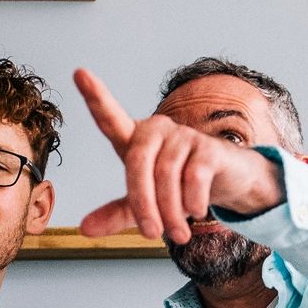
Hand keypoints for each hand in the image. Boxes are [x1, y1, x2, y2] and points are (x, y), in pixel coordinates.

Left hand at [73, 69, 285, 243]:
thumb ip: (116, 213)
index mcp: (135, 140)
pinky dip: (192, 201)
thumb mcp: (145, 203)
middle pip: (138, 163)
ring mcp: (183, 135)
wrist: (227, 183)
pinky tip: (196, 211)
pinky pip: (194, 177)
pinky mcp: (208, 147)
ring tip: (178, 234)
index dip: (96, 97)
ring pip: (167, 175)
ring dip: (171, 211)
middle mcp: (157, 130)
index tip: (80, 73)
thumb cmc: (179, 186)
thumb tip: (85, 229)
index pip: (111, 118)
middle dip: (142, 204)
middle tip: (151, 234)